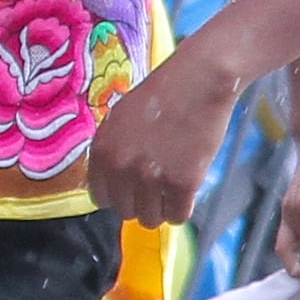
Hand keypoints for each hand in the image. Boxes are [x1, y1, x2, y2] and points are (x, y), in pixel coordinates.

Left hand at [83, 43, 238, 227]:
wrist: (199, 80)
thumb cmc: (163, 94)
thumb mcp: (121, 119)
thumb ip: (112, 151)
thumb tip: (115, 183)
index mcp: (101, 151)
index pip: (100, 197)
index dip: (118, 194)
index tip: (132, 189)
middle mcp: (121, 167)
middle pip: (125, 211)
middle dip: (141, 202)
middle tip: (157, 187)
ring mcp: (151, 177)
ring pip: (151, 219)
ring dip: (162, 209)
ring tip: (172, 191)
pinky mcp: (182, 184)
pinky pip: (178, 216)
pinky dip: (183, 209)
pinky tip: (187, 192)